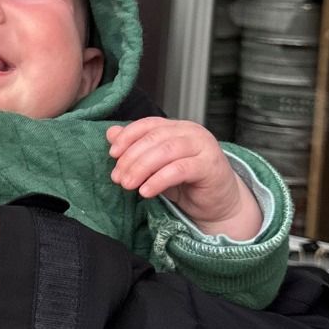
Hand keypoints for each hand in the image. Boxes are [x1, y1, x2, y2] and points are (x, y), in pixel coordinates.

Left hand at [106, 117, 259, 236]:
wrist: (217, 204)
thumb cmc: (186, 183)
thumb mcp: (156, 166)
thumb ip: (136, 148)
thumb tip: (111, 133)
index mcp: (178, 127)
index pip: (148, 124)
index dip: (128, 137)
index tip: (112, 154)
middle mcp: (192, 132)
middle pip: (154, 138)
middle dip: (131, 158)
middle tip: (117, 177)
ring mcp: (203, 147)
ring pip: (166, 151)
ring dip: (141, 168)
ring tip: (127, 185)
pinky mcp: (210, 166)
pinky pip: (179, 169)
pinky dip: (158, 180)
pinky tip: (145, 192)